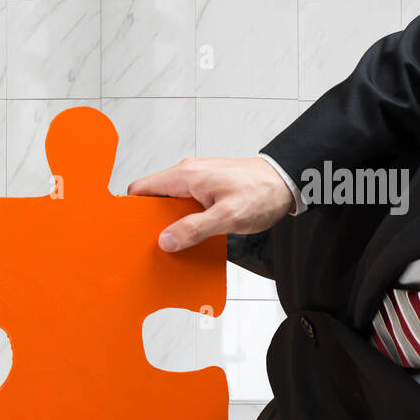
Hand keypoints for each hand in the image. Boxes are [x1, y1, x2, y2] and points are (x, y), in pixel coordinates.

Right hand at [127, 157, 294, 252]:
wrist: (290, 180)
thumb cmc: (263, 192)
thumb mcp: (227, 217)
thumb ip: (194, 229)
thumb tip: (166, 240)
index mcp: (185, 176)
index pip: (141, 189)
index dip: (131, 210)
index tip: (130, 231)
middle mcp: (187, 174)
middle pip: (153, 198)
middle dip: (150, 221)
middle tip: (153, 244)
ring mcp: (198, 180)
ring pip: (170, 203)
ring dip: (169, 223)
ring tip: (173, 244)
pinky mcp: (208, 188)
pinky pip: (186, 204)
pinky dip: (184, 220)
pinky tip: (192, 236)